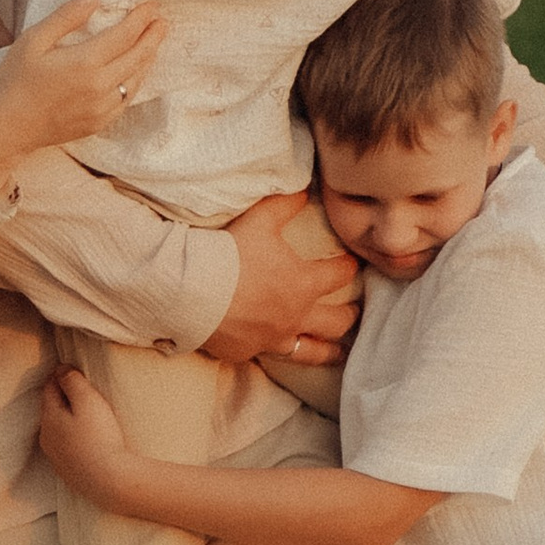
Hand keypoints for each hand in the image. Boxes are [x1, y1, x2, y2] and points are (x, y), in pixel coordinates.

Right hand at [0, 0, 166, 181]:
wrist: (8, 128)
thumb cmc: (15, 81)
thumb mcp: (33, 40)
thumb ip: (66, 17)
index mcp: (85, 62)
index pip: (125, 35)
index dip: (141, 18)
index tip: (150, 6)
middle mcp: (100, 86)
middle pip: (138, 56)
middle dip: (153, 35)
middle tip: (161, 20)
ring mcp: (102, 108)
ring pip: (136, 79)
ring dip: (147, 58)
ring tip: (152, 42)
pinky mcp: (99, 122)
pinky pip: (126, 99)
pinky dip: (135, 81)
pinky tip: (134, 72)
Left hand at [38, 364, 137, 505]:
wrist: (109, 481)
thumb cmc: (100, 437)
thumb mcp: (87, 400)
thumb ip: (72, 381)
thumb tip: (60, 369)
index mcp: (49, 417)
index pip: (49, 387)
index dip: (61, 375)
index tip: (73, 369)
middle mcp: (46, 437)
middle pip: (51, 409)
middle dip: (63, 397)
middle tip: (82, 390)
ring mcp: (55, 457)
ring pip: (58, 429)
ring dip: (68, 419)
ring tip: (87, 415)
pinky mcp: (67, 472)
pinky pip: (67, 448)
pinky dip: (74, 439)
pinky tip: (88, 441)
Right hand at [201, 187, 358, 367]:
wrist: (190, 289)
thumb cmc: (229, 253)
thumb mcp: (260, 218)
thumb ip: (285, 203)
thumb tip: (304, 188)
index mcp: (304, 284)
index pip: (340, 275)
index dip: (349, 267)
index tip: (352, 264)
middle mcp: (295, 317)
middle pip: (337, 322)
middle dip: (350, 315)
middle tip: (354, 312)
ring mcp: (272, 339)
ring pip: (313, 352)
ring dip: (329, 350)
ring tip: (338, 351)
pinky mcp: (247, 352)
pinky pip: (269, 356)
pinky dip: (276, 351)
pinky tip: (279, 350)